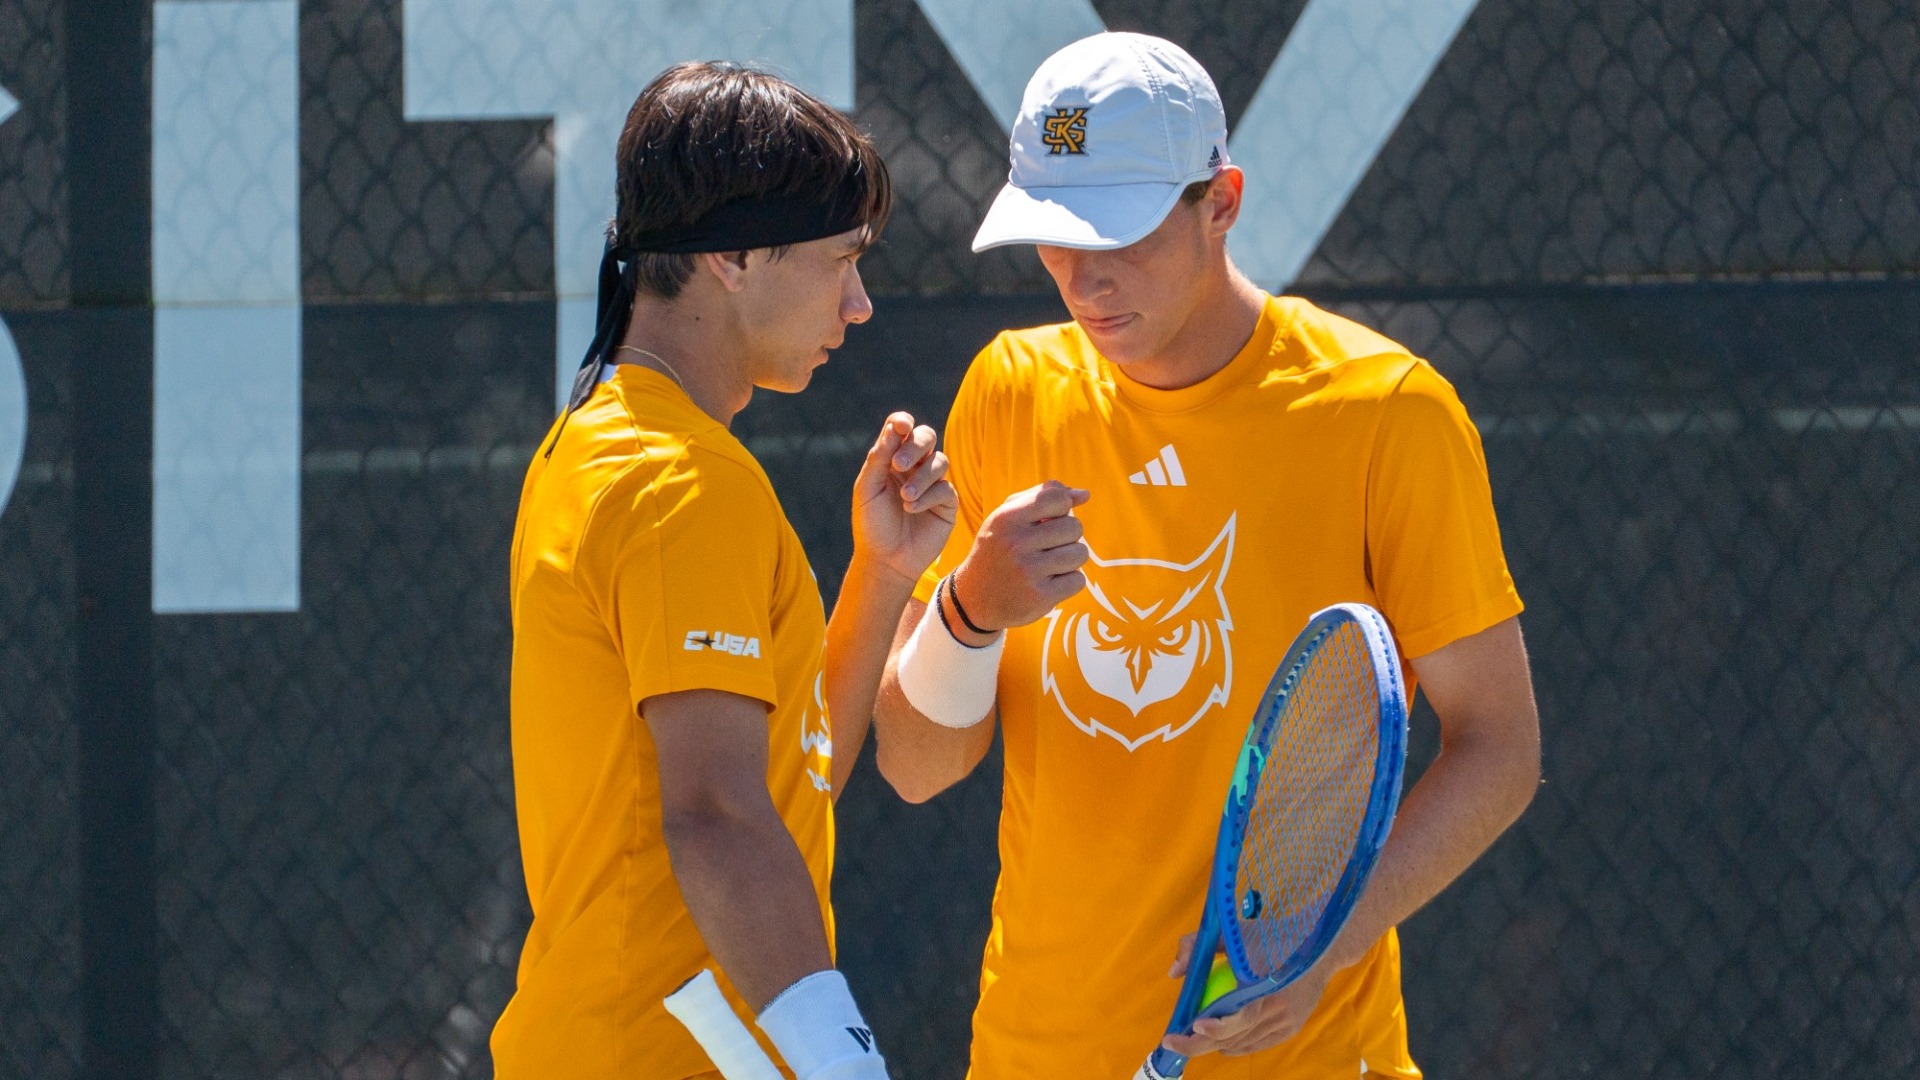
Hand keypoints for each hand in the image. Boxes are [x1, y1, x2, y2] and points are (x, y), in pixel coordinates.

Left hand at [851, 412, 955, 583]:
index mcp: (892, 459)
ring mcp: (933, 484)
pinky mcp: (947, 503)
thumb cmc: (872, 524)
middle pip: (927, 436)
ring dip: (921, 477)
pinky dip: (927, 496)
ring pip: (939, 461)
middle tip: (898, 465)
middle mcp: (915, 467)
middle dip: (915, 445)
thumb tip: (896, 426)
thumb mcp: (868, 489)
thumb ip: (879, 457)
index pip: (902, 430)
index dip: (903, 422)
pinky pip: (945, 488)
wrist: (886, 560)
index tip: (900, 427)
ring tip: (904, 498)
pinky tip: (911, 509)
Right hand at [948, 480, 1089, 637]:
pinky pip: (1078, 580)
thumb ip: (1042, 496)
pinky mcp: (1040, 597)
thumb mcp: (1007, 517)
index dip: (1063, 506)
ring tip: (1050, 564)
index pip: (1056, 498)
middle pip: (1074, 527)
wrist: (974, 599)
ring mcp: (1028, 572)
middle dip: (1068, 535)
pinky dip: (1069, 581)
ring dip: (1071, 559)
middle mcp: (1016, 543)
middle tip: (1048, 545)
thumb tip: (1084, 494)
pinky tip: (1049, 582)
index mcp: (1006, 518)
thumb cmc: (998, 550)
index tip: (1051, 518)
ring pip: (1080, 553)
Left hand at [1161, 933, 1333, 1057]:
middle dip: (1199, 1044)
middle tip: (1173, 1042)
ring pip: (1243, 1043)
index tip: (1191, 1025)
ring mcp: (1286, 1022)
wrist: (1320, 946)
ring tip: (1191, 1038)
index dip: (1213, 1028)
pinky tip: (1220, 1041)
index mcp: (1265, 987)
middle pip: (1234, 1037)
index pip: (1237, 1019)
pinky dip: (1237, 1044)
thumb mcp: (1234, 933)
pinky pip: (1258, 1044)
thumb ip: (1198, 946)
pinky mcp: (1292, 1028)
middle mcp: (1277, 1010)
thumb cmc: (1273, 935)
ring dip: (1216, 1043)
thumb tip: (1174, 973)